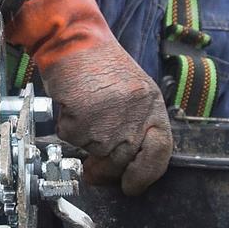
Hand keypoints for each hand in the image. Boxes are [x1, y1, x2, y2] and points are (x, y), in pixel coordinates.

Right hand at [6, 0, 172, 194]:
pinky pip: (72, 141)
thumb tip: (129, 162)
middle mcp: (135, 115)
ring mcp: (109, 119)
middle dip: (107, 171)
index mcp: (152, 106)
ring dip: (84, 144)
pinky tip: (71, 107)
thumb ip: (137, 123)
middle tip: (94, 172)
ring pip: (96, 154)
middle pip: (124, 161)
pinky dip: (67, 130)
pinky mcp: (82, 120)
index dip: (146, 174)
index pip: (160, 151)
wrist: (73, 40)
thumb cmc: (100, 65)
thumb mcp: (133, 92)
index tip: (132, 187)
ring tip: (82, 118)